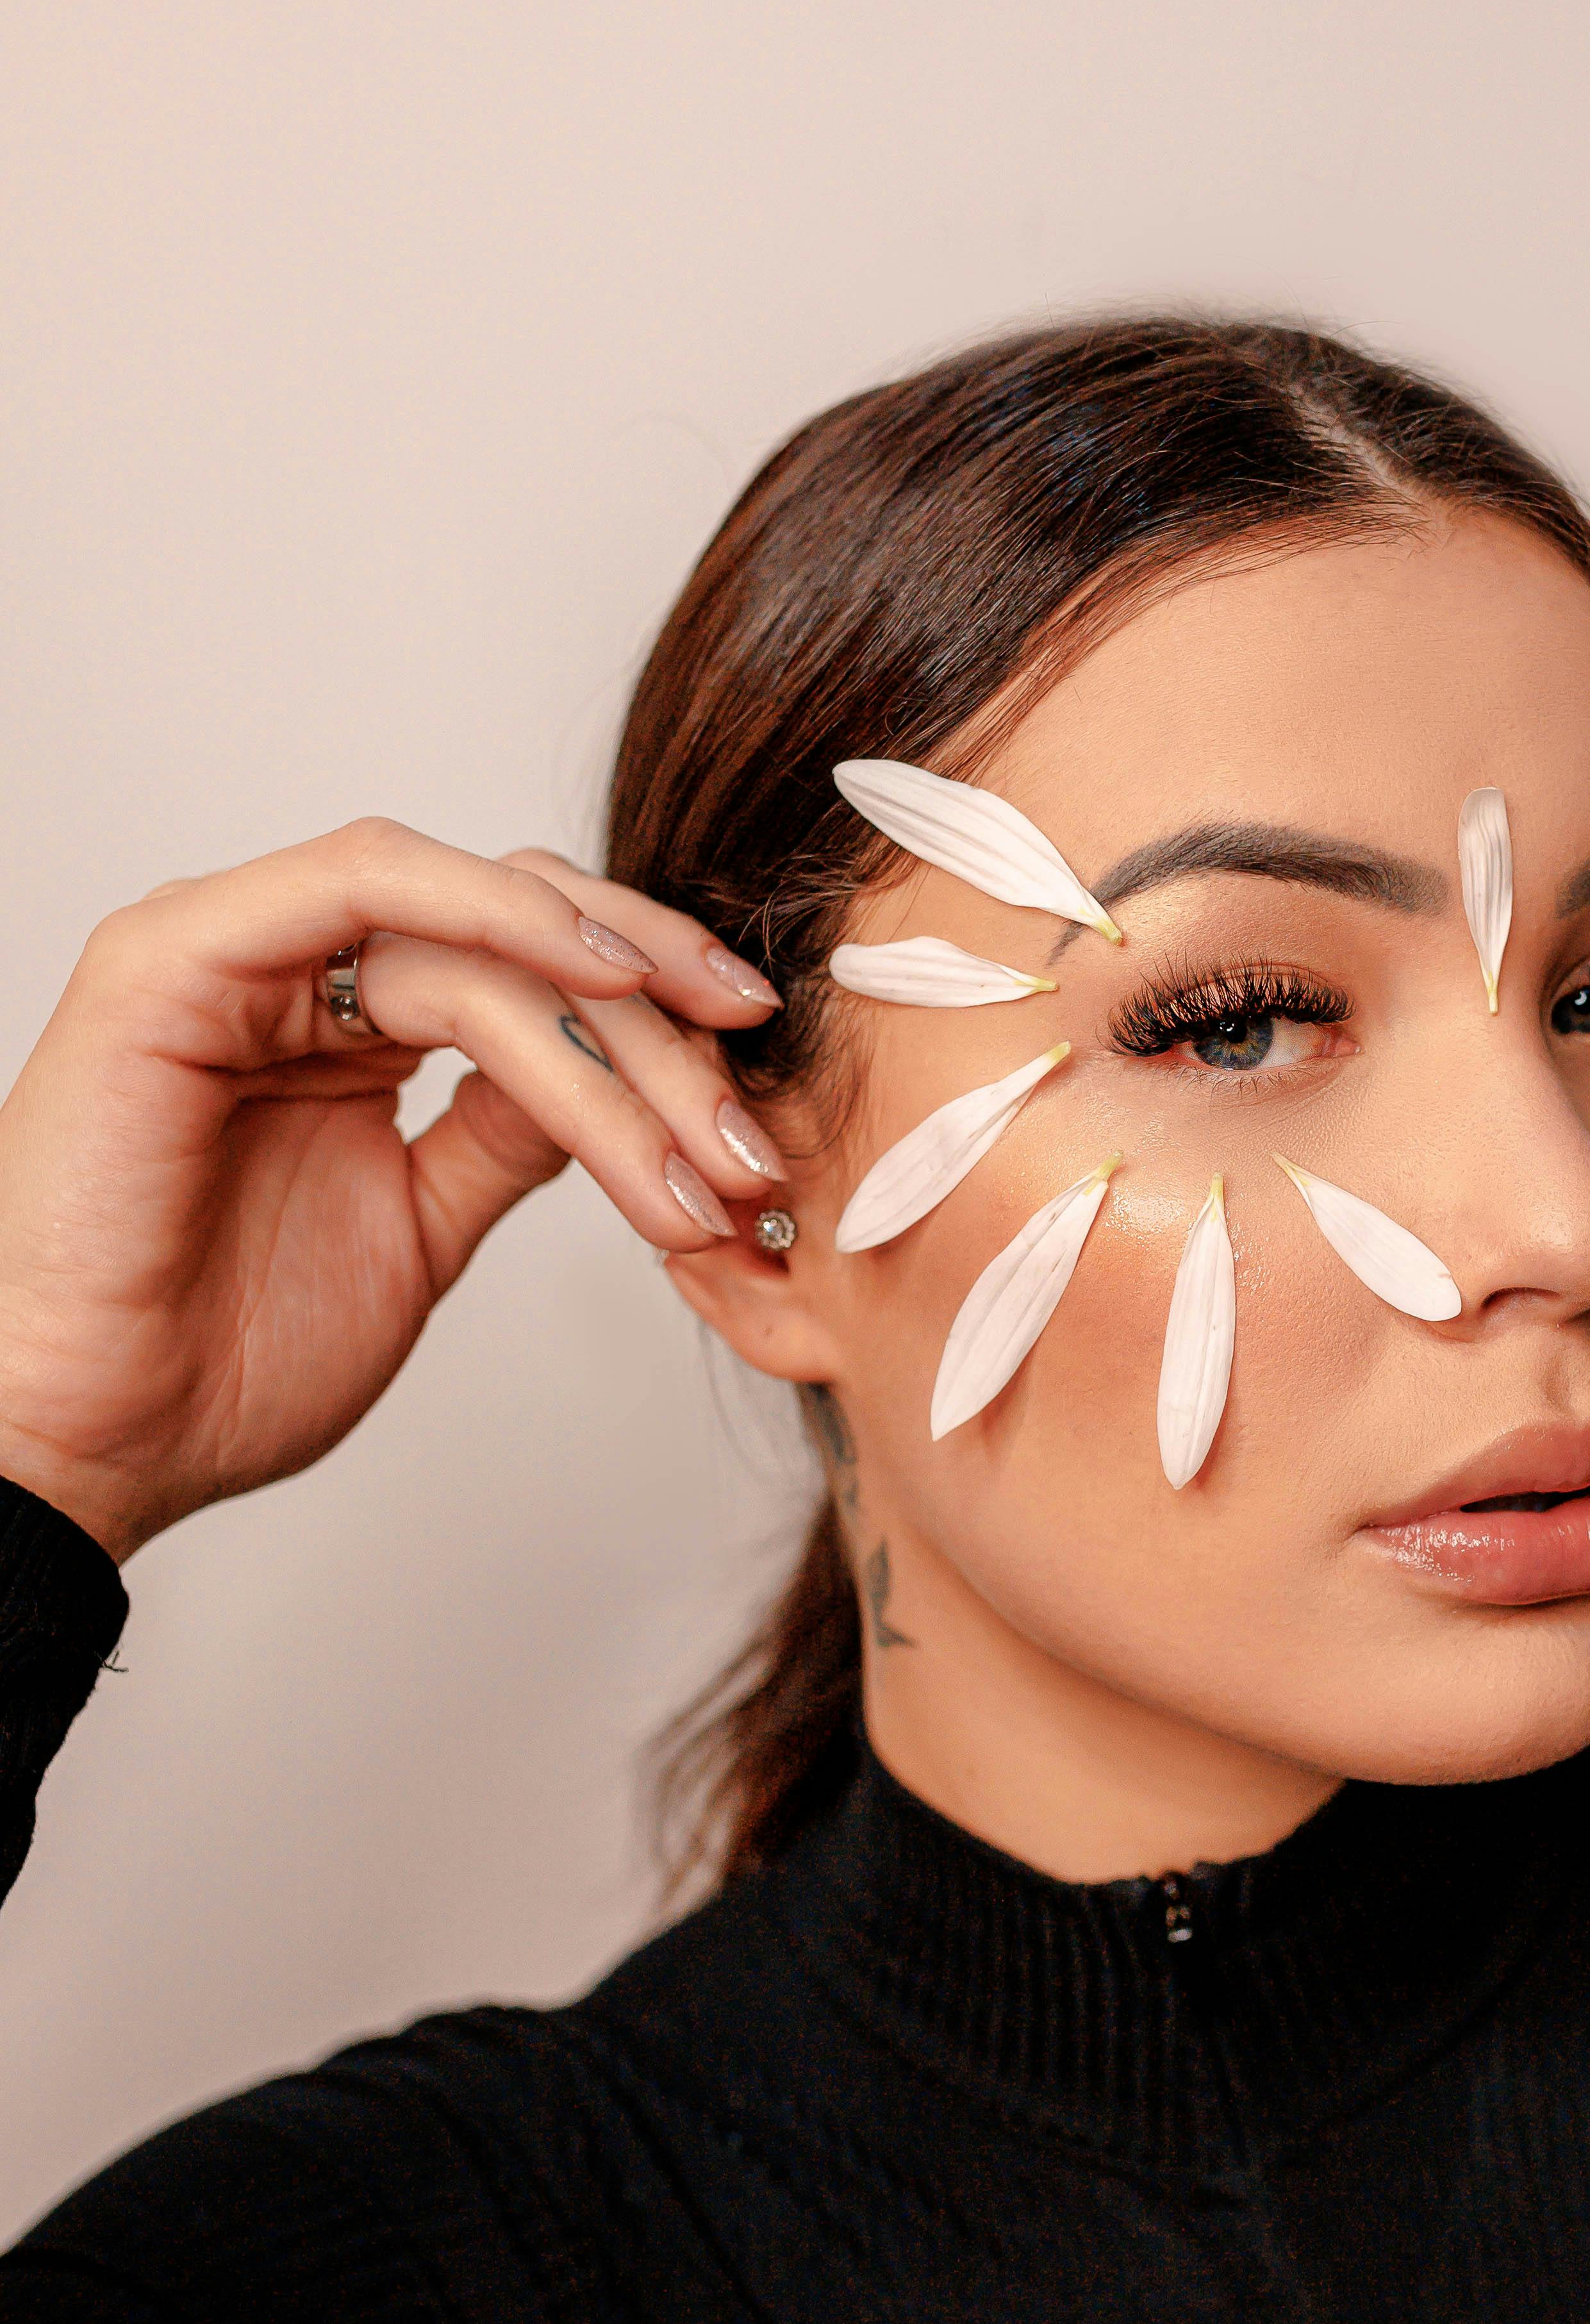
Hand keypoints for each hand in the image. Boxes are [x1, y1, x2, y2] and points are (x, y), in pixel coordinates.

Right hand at [0, 818, 786, 1561]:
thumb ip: (503, 1135)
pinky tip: (596, 981)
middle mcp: (287, 971)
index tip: (758, 1112)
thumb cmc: (223, 1360)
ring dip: (608, 1010)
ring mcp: (231, 949)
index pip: (529, 973)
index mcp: (337, 1026)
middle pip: (522, 936)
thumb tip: (618, 1085)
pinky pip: (367, 882)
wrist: (97, 1441)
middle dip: (661, 1025)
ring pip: (472, 922)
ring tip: (696, 1117)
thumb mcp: (419, 1231)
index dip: (658, 1026)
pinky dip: (497, 919)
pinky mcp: (180, 954)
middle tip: (750, 1128)